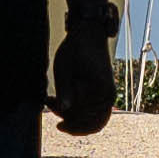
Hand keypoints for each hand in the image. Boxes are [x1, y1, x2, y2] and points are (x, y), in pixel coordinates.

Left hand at [52, 7, 117, 134]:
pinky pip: (95, 115)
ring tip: (54, 104)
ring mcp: (108, 97)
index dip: (64, 115)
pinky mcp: (104, 95)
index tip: (49, 102)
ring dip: (74, 119)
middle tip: (49, 102)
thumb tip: (65, 112)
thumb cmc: (75, 49)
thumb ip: (65, 91)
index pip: (84, 117)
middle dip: (68, 119)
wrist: (89, 34)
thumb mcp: (64, 68)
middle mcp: (109, 97)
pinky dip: (80, 115)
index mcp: (102, 90)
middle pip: (89, 123)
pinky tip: (64, 106)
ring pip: (93, 122)